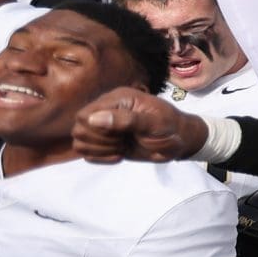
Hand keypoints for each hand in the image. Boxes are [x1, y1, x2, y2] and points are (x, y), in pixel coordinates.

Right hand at [71, 88, 204, 163]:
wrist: (179, 141)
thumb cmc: (170, 129)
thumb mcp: (154, 124)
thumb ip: (127, 120)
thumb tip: (93, 119)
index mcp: (117, 99)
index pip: (84, 115)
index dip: (97, 130)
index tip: (121, 135)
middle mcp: (106, 109)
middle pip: (79, 129)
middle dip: (101, 141)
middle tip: (123, 141)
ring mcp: (103, 125)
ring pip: (79, 141)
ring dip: (100, 150)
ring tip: (122, 146)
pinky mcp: (104, 141)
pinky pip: (85, 153)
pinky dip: (100, 158)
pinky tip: (119, 154)